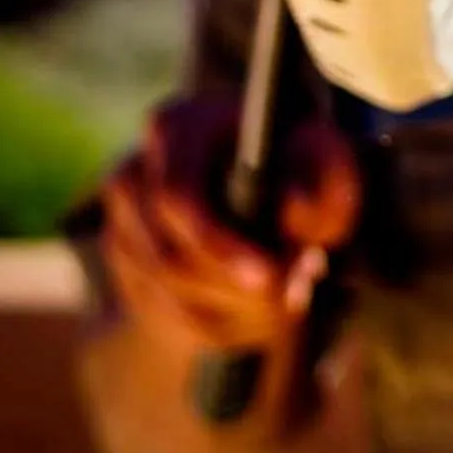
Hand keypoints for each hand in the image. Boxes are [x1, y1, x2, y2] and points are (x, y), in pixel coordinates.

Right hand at [98, 94, 359, 356]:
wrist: (275, 171)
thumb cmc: (303, 158)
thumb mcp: (329, 158)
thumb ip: (325, 182)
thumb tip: (295, 208)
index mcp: (176, 128)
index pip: (178, 198)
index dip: (221, 247)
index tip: (273, 278)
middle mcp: (134, 173)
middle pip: (168, 257)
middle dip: (236, 289)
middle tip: (298, 295)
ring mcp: (123, 221)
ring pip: (166, 294)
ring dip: (234, 312)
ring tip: (293, 298)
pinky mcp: (127, 263)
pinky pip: (164, 314)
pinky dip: (220, 324)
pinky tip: (266, 311)